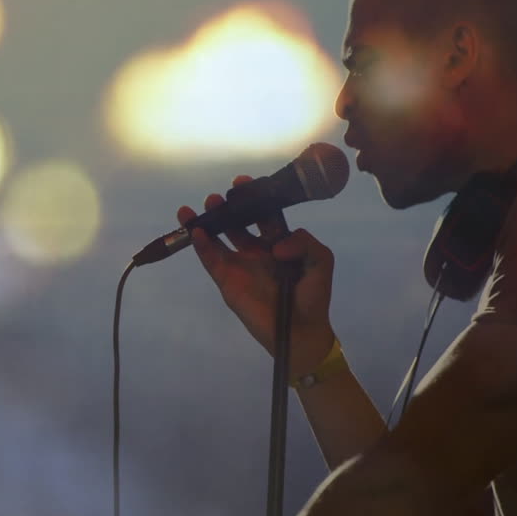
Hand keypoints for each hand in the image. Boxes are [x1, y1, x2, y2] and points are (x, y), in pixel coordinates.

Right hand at [178, 175, 337, 376]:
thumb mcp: (320, 261)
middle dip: (228, 206)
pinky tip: (196, 231)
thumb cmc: (312, 296)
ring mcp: (240, 264)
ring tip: (200, 207)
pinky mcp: (227, 281)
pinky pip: (211, 259)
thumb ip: (305, 243)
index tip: (244, 183)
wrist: (301, 331)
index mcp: (278, 241)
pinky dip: (202, 245)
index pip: (263, 213)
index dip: (254, 197)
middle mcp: (256, 249)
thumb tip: (275, 246)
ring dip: (207, 221)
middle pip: (237, 222)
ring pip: (218, 237)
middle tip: (221, 196)